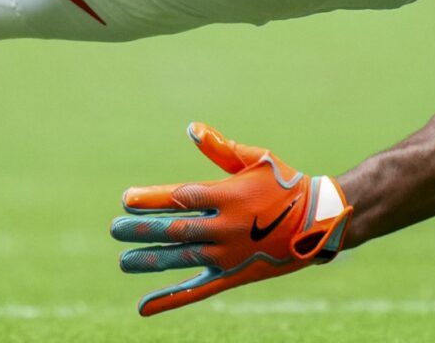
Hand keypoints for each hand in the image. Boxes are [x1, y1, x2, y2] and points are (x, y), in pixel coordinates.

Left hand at [111, 122, 351, 316]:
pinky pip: (197, 290)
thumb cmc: (284, 183)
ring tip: (124, 260)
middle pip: (175, 230)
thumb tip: (191, 129)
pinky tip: (145, 306)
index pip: (181, 199)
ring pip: (181, 260)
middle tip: (115, 229)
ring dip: (149, 260)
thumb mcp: (257, 158)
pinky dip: (170, 298)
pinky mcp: (233, 276)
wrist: (319, 222)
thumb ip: (222, 147)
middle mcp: (226, 228)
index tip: (127, 199)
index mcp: (228, 196)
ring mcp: (229, 255)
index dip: (152, 199)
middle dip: (142, 230)